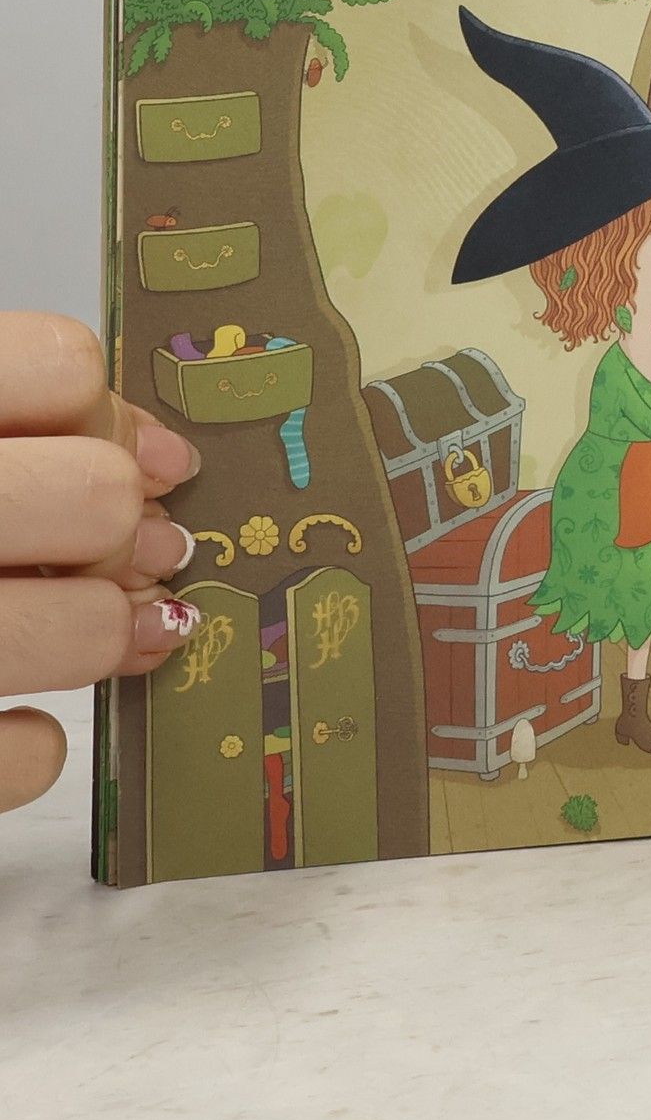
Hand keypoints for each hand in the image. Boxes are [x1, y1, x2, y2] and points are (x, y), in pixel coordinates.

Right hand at [0, 314, 204, 817]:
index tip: (146, 458)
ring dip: (101, 634)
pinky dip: (35, 745)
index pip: (54, 364)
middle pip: (94, 499)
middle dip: (121, 530)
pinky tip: (16, 716)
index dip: (109, 413)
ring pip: (84, 629)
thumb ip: (26, 432)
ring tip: (94, 629)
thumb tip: (165, 463)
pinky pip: (25, 754)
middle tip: (126, 551)